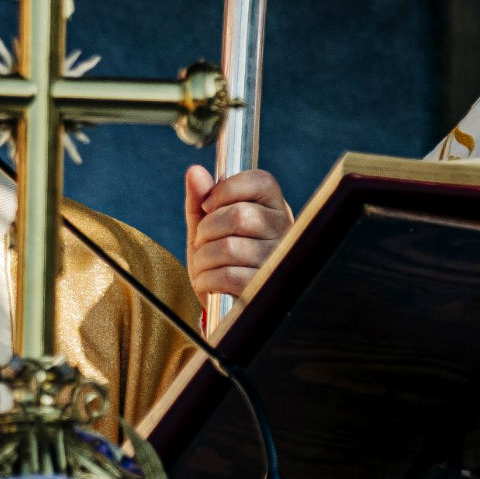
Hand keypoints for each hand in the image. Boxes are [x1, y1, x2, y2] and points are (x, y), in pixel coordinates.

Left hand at [184, 166, 292, 300]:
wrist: (227, 306)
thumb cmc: (220, 260)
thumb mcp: (206, 226)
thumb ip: (200, 199)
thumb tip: (195, 172)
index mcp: (274, 208)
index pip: (262, 181)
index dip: (227, 189)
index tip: (208, 206)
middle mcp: (284, 231)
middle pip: (240, 215)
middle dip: (207, 229)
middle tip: (201, 241)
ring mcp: (279, 261)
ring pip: (230, 247)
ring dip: (203, 258)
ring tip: (202, 264)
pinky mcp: (267, 289)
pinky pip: (229, 276)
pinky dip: (207, 279)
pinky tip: (206, 282)